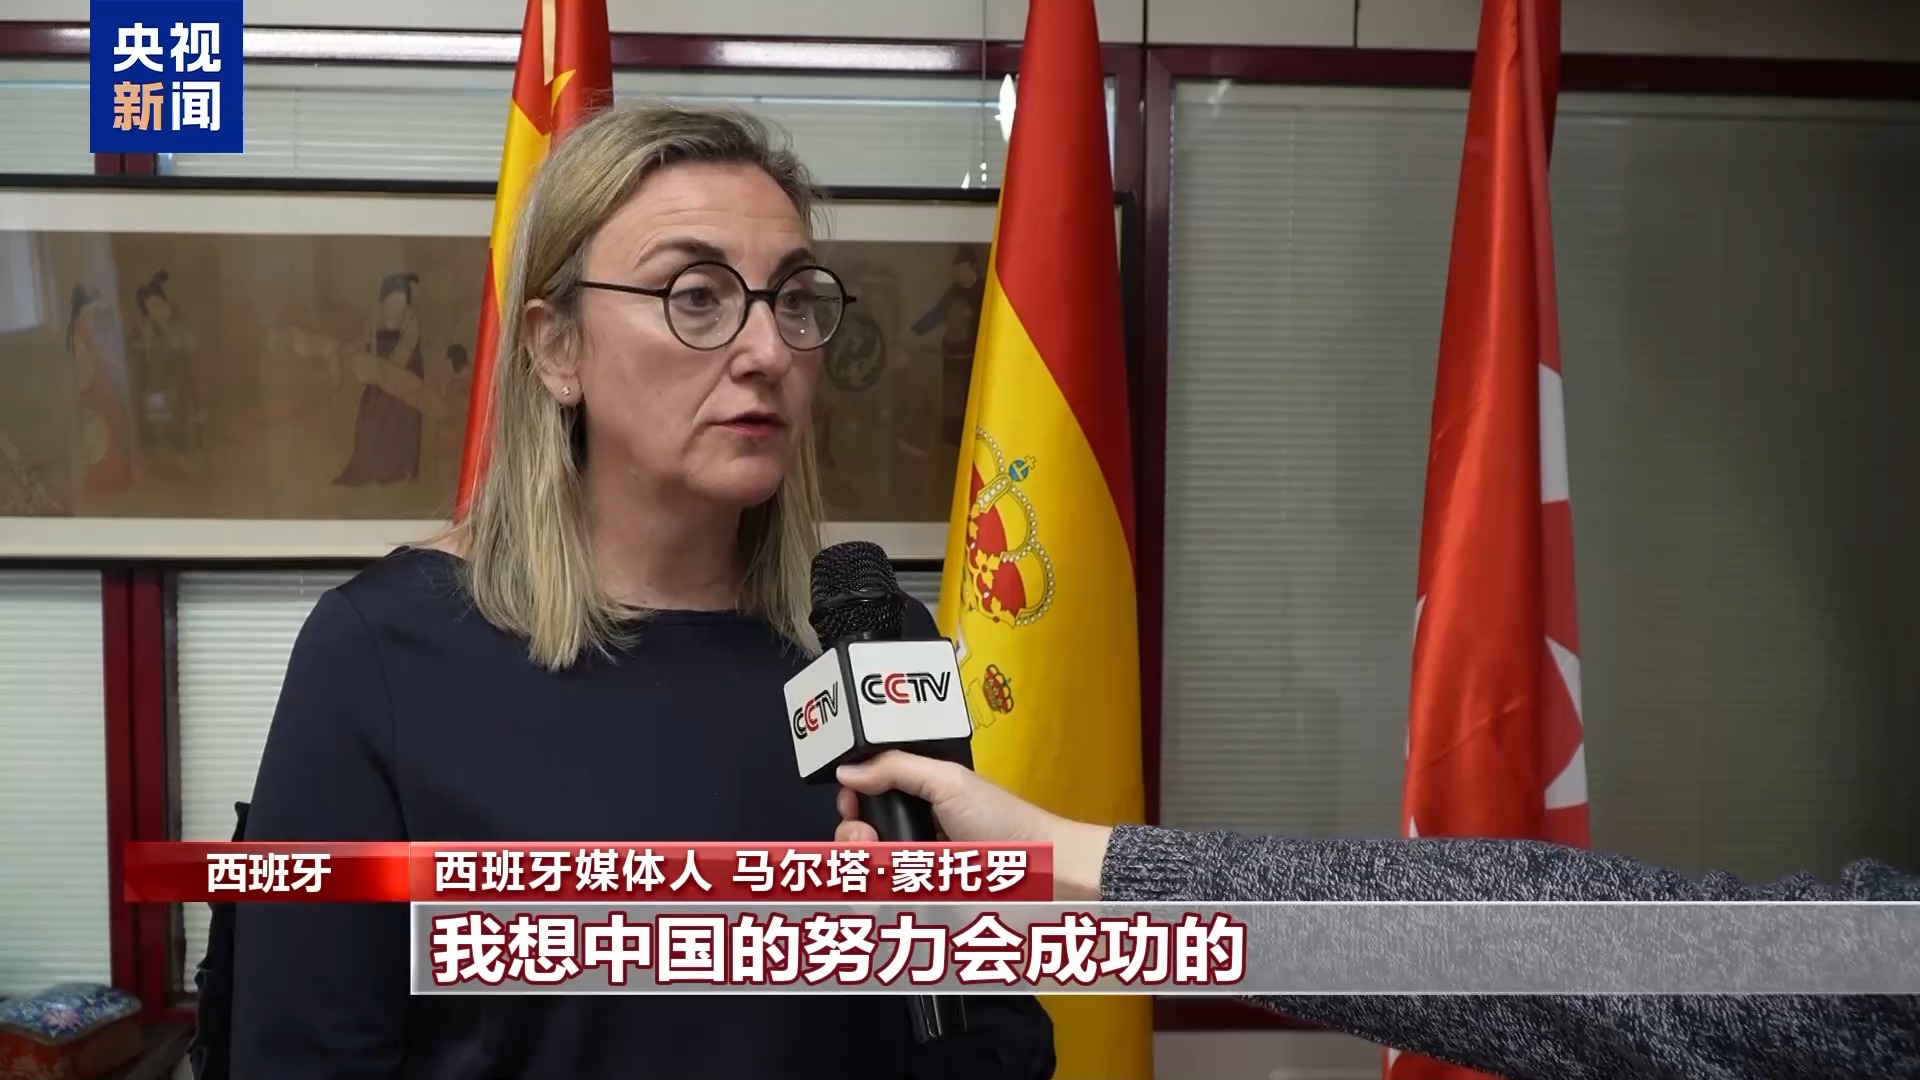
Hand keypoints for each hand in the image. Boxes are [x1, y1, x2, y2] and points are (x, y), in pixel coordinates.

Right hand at [832, 751, 1112, 899]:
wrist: (1039, 873)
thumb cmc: (1001, 821)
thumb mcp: (949, 781)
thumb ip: (897, 769)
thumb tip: (847, 771)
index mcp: (916, 800)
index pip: (863, 802)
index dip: (850, 805)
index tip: (851, 806)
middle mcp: (909, 837)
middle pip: (853, 841)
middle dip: (850, 838)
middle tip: (869, 840)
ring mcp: (913, 875)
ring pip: (860, 877)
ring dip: (858, 870)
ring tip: (878, 869)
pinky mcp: (921, 906)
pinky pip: (880, 907)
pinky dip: (872, 901)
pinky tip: (880, 895)